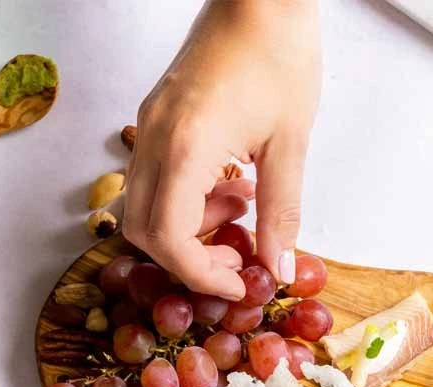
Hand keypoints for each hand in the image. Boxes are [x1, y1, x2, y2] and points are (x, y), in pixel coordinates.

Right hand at [125, 0, 320, 299]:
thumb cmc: (278, 56)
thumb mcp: (290, 145)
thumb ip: (281, 213)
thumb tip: (275, 269)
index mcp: (185, 147)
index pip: (168, 237)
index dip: (200, 274)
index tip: (237, 284)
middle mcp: (154, 137)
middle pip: (142, 229)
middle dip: (188, 259)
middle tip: (236, 262)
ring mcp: (150, 125)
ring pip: (143, 206)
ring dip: (188, 228)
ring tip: (241, 212)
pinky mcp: (157, 117)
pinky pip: (154, 177)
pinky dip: (186, 200)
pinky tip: (231, 187)